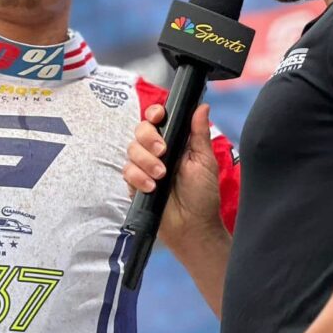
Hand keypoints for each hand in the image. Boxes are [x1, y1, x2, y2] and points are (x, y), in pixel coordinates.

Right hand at [123, 103, 225, 248]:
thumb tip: (202, 106)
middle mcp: (157, 151)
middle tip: (162, 152)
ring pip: (131, 150)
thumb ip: (199, 133)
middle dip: (149, 139)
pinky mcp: (135, 183)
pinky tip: (152, 187)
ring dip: (146, 161)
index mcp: (175, 141)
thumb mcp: (205, 161)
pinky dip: (138, 178)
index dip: (154, 114)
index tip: (158, 118)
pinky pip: (127, 171)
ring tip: (161, 175)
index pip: (158, 119)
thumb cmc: (203, 194)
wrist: (192, 226)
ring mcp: (144, 167)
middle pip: (140, 130)